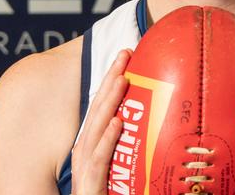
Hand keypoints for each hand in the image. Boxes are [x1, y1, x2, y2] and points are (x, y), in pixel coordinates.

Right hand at [70, 49, 131, 194]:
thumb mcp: (118, 166)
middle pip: (98, 109)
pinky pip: (99, 159)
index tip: (127, 58)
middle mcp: (85, 152)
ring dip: (110, 101)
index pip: (101, 107)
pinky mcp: (89, 185)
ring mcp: (85, 168)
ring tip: (122, 78)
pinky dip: (108, 139)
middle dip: (111, 79)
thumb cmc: (106, 192)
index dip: (112, 81)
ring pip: (97, 128)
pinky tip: (117, 122)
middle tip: (126, 53)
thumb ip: (129, 146)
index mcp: (91, 146)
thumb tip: (150, 123)